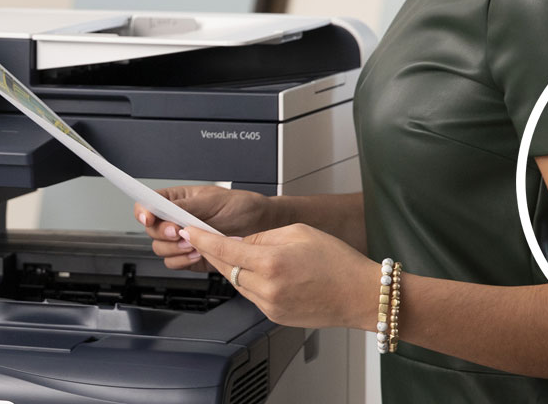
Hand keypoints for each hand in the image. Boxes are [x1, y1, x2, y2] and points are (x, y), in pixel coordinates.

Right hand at [134, 185, 276, 273]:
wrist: (261, 227)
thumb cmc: (241, 207)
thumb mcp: (214, 200)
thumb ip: (188, 206)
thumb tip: (167, 209)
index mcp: (177, 200)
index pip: (149, 203)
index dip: (143, 210)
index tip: (149, 217)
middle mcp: (176, 219)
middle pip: (151, 230)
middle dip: (163, 233)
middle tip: (179, 232)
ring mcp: (182, 239)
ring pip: (160, 249)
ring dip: (174, 249)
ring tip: (194, 244)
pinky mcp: (189, 257)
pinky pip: (174, 263)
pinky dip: (182, 261)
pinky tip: (198, 254)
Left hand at [178, 223, 379, 330]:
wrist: (359, 294)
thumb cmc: (338, 262)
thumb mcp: (299, 232)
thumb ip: (264, 235)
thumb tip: (241, 239)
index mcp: (271, 262)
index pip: (223, 249)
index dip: (202, 240)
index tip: (188, 231)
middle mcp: (266, 287)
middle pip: (225, 268)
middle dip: (214, 252)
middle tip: (207, 238)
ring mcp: (269, 305)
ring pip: (237, 283)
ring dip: (234, 267)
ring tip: (246, 253)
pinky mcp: (274, 316)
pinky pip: (252, 295)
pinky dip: (250, 281)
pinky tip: (264, 272)